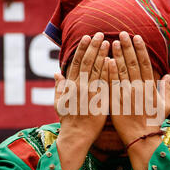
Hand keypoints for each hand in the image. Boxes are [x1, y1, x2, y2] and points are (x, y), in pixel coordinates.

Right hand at [55, 33, 109, 169]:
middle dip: (93, 47)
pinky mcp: (99, 99)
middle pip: (87, 62)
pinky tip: (113, 60)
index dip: (82, 49)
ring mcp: (90, 92)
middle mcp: (79, 86)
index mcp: (70, 85)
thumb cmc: (68, 120)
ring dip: (102, 54)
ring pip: (96, 69)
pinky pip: (104, 82)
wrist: (76, 135)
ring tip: (108, 42)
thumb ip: (59, 86)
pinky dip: (108, 70)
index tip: (87, 38)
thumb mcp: (58, 102)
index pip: (76, 62)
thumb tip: (56, 73)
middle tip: (100, 34)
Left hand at [108, 31, 169, 145]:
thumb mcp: (166, 106)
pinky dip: (110, 71)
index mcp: (150, 87)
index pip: (145, 63)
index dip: (140, 49)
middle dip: (127, 47)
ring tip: (112, 42)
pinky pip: (112, 84)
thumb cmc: (154, 122)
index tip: (136, 37)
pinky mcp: (116, 102)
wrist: (141, 138)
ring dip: (117, 55)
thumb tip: (166, 75)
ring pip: (121, 70)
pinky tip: (106, 60)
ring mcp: (127, 94)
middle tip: (122, 33)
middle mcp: (139, 88)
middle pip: (132, 63)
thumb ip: (166, 90)